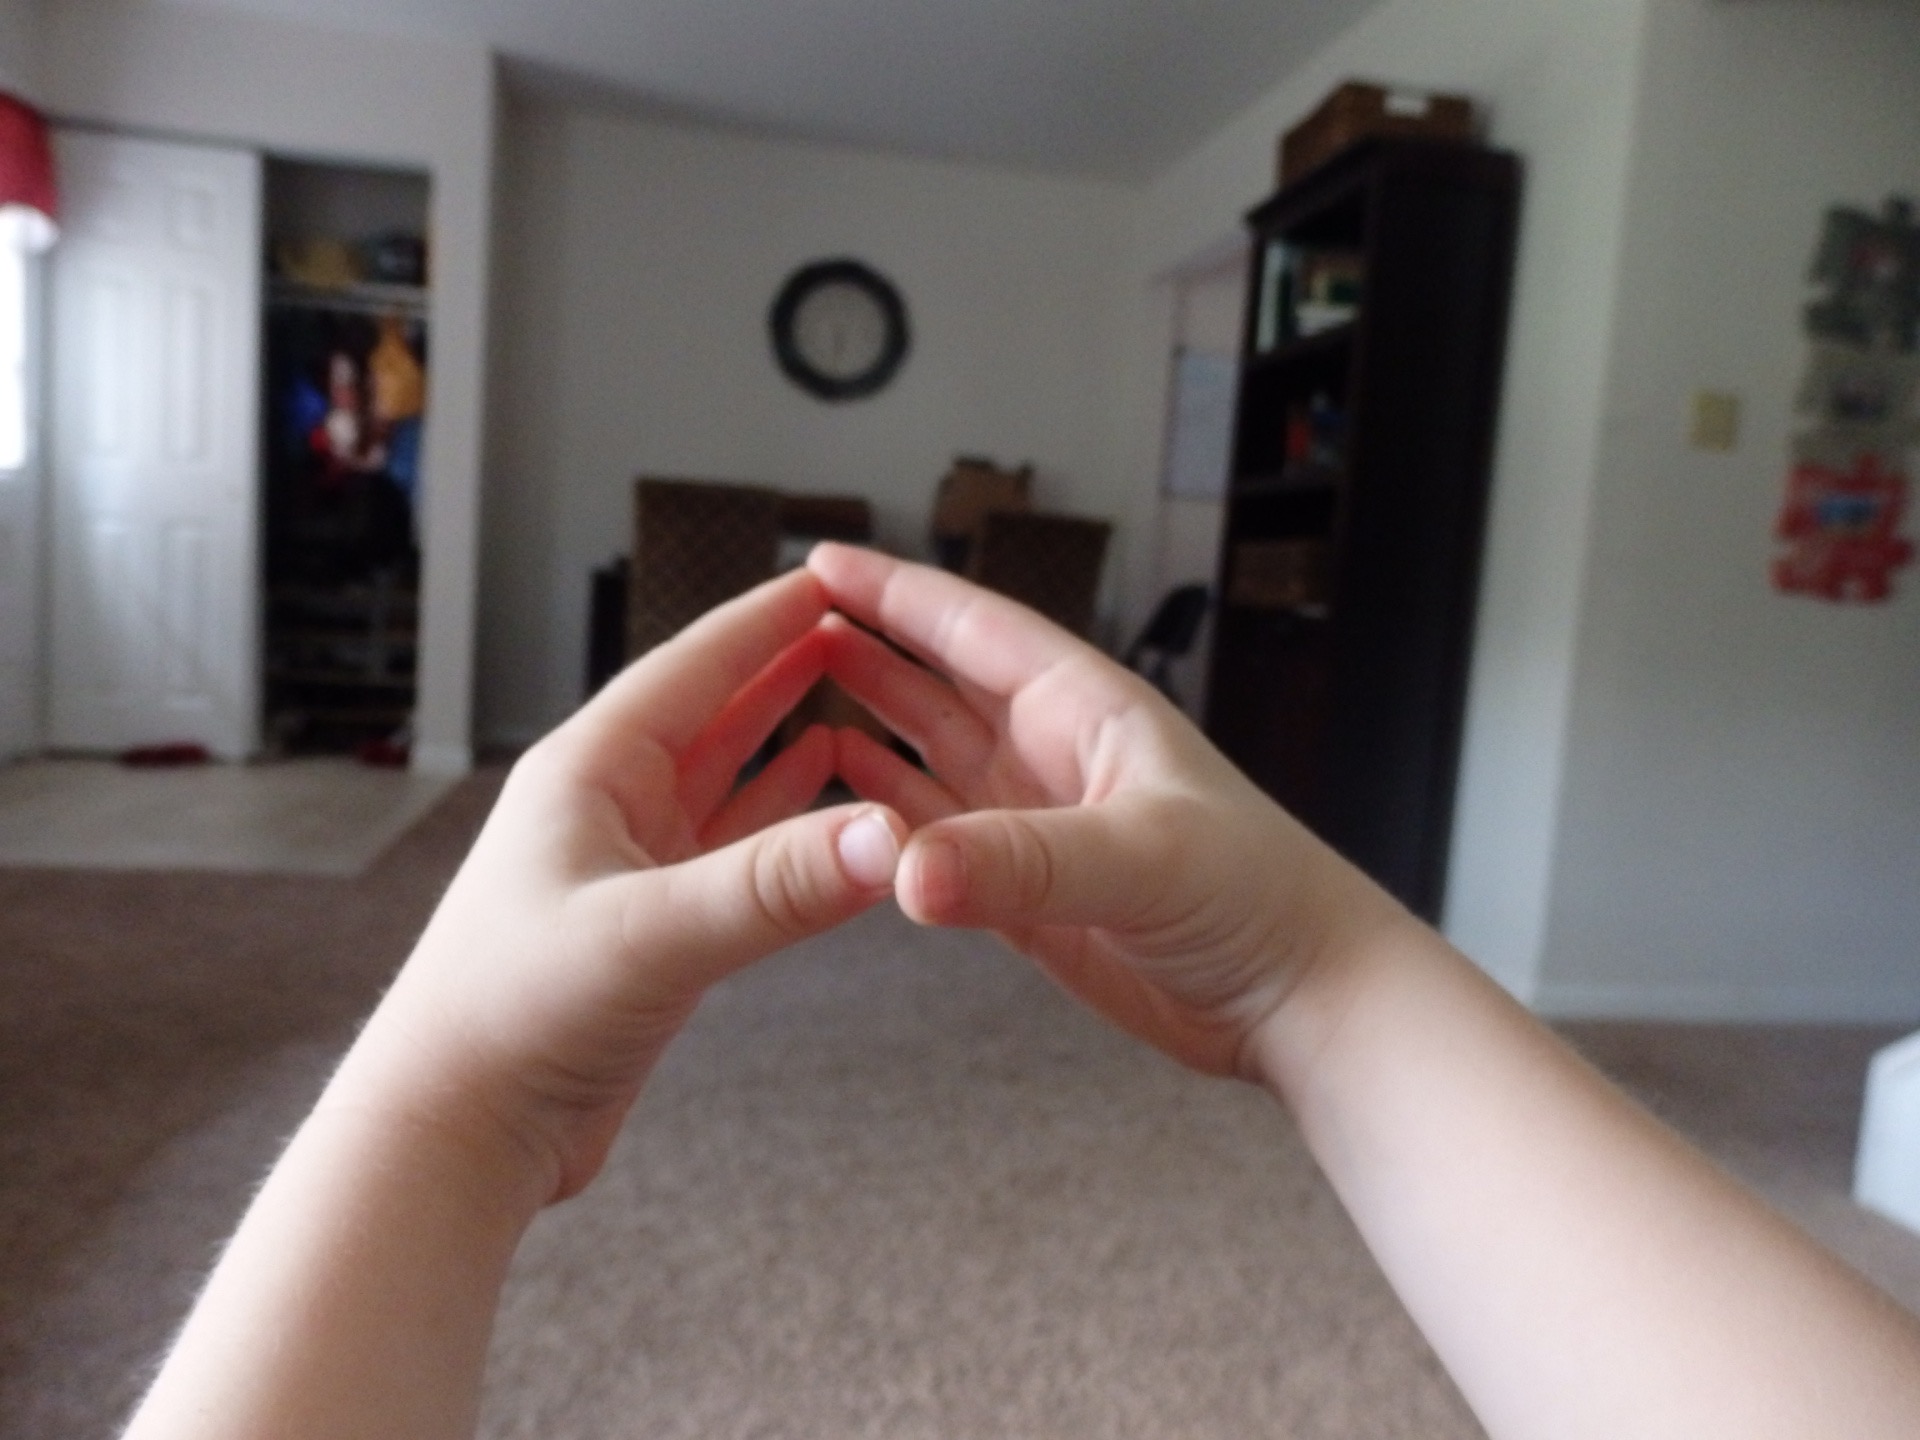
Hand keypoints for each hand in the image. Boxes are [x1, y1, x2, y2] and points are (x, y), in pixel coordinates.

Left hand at [334, 570, 906, 1201]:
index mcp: (588, 773)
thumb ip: (772, 887)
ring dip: (788, 747)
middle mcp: (608, 808)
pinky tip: (820, 816)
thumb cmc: (510, 1020)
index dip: (767, 621)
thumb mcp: (650, 939)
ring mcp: (629, 871)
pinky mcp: (649, 933)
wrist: (454, 1134)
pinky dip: (781, 830)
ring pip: (726, 786)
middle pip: (714, 715)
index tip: (836, 579)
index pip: (694, 668)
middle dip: (786, 670)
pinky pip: (731, 858)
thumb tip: (889, 838)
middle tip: (863, 630)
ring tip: (856, 706)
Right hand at [809, 544, 1411, 1076]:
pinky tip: (848, 799)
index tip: (823, 563)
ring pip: (935, 759)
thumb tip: (907, 871)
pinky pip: (942, 841)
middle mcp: (1055, 756)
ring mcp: (1040, 825)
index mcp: (1087, 711)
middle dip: (868, 650)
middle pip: (941, 684)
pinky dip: (892, 817)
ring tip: (795, 701)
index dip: (899, 593)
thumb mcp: (1142, 861)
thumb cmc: (1258, 900)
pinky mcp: (1031, 897)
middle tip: (783, 627)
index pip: (974, 630)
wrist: (1303, 997)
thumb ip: (1021, 864)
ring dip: (872, 728)